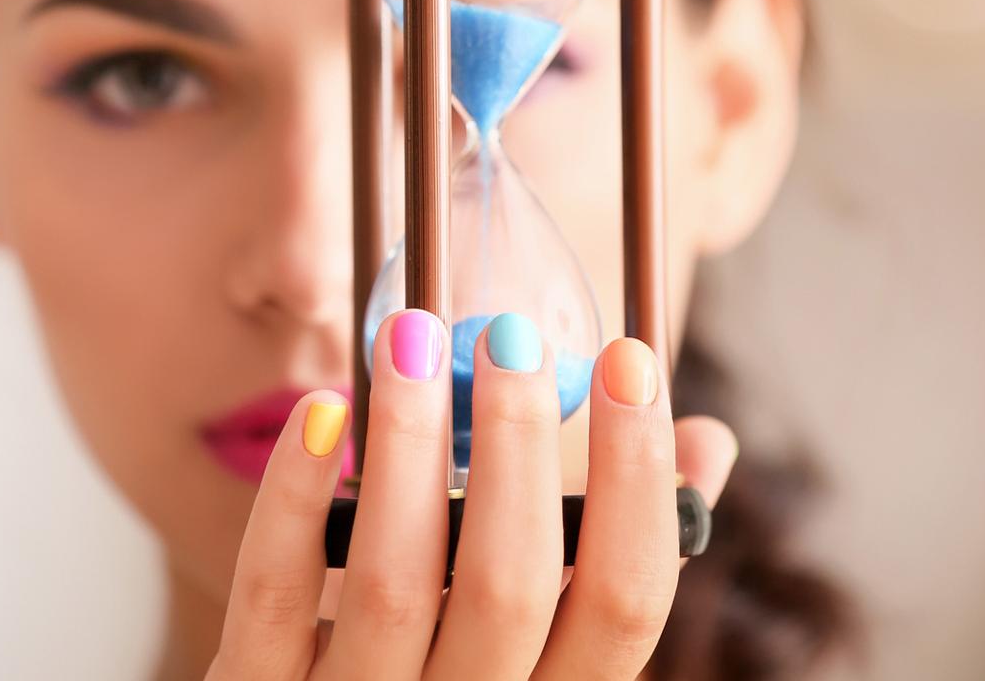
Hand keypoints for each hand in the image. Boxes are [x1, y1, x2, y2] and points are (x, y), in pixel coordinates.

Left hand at [206, 309, 737, 679]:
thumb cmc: (456, 676)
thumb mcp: (547, 641)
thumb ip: (621, 548)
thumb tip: (708, 444)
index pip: (627, 601)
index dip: (640, 478)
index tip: (633, 362)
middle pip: (511, 588)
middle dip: (517, 449)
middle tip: (509, 337)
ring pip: (393, 584)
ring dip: (407, 447)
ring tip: (411, 338)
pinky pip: (276, 595)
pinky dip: (295, 497)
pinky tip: (322, 410)